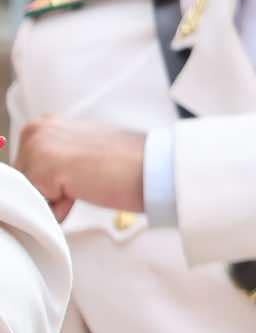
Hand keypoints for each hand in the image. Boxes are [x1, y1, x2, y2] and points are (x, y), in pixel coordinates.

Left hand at [13, 118, 147, 222]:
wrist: (153, 166)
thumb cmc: (128, 161)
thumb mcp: (83, 150)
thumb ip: (58, 158)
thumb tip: (42, 183)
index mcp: (45, 124)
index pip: (27, 168)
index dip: (52, 181)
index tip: (79, 175)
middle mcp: (36, 130)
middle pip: (24, 179)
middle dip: (50, 190)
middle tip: (86, 179)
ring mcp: (37, 147)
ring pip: (30, 192)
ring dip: (57, 199)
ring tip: (87, 184)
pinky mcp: (43, 168)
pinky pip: (39, 205)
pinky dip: (61, 208)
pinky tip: (84, 191)